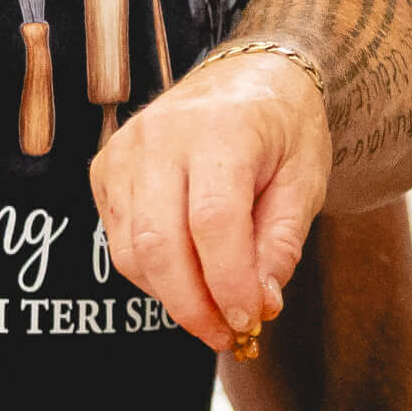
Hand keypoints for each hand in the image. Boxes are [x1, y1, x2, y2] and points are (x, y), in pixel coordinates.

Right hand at [93, 52, 329, 349]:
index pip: (212, 221)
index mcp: (221, 129)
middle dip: (192, 306)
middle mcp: (162, 134)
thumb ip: (280, 244)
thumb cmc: (284, 128)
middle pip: (159, 242)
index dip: (228, 283)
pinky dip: (151, 272)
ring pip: (131, 250)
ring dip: (171, 296)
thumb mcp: (305, 181)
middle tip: (226, 337)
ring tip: (213, 311)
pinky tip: (188, 275)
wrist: (251, 73)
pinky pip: (118, 239)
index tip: (248, 321)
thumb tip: (257, 306)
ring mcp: (125, 149)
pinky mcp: (106, 167)